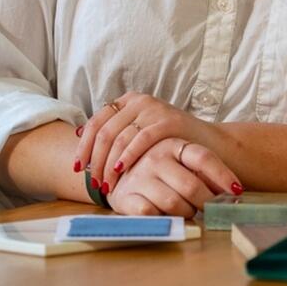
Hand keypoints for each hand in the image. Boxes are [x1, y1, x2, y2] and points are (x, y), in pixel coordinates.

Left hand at [76, 92, 237, 204]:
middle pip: (104, 130)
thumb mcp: (139, 133)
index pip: (96, 121)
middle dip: (94, 159)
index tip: (77, 167)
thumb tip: (79, 135)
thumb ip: (116, 132)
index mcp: (128, 101)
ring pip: (118, 137)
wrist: (208, 146)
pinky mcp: (167, 121)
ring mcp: (153, 109)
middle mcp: (138, 100)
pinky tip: (120, 170)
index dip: (84, 145)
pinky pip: (140, 139)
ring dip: (107, 164)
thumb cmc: (169, 145)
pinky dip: (127, 156)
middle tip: (92, 182)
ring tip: (105, 184)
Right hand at [106, 137, 244, 219]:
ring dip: (187, 213)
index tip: (236, 191)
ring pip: (175, 204)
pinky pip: (153, 214)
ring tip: (187, 211)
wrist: (112, 174)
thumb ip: (201, 171)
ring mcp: (141, 177)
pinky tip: (166, 216)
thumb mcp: (177, 161)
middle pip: (192, 186)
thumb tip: (232, 189)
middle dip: (206, 203)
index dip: (223, 176)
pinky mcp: (127, 197)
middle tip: (209, 209)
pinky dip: (164, 219)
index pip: (204, 158)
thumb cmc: (155, 170)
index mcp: (173, 145)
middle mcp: (156, 157)